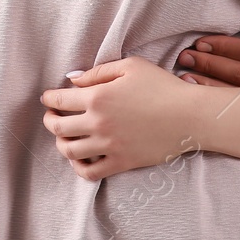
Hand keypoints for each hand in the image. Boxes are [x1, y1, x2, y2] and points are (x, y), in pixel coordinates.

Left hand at [39, 57, 199, 181]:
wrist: (190, 116)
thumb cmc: (162, 86)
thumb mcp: (130, 66)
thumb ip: (97, 72)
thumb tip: (71, 80)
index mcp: (97, 97)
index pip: (58, 99)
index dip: (48, 98)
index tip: (48, 98)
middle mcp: (98, 123)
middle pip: (58, 126)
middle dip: (49, 120)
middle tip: (52, 116)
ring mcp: (109, 145)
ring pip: (69, 151)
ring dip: (61, 143)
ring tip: (65, 136)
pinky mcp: (122, 162)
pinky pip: (90, 173)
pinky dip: (79, 168)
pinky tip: (81, 158)